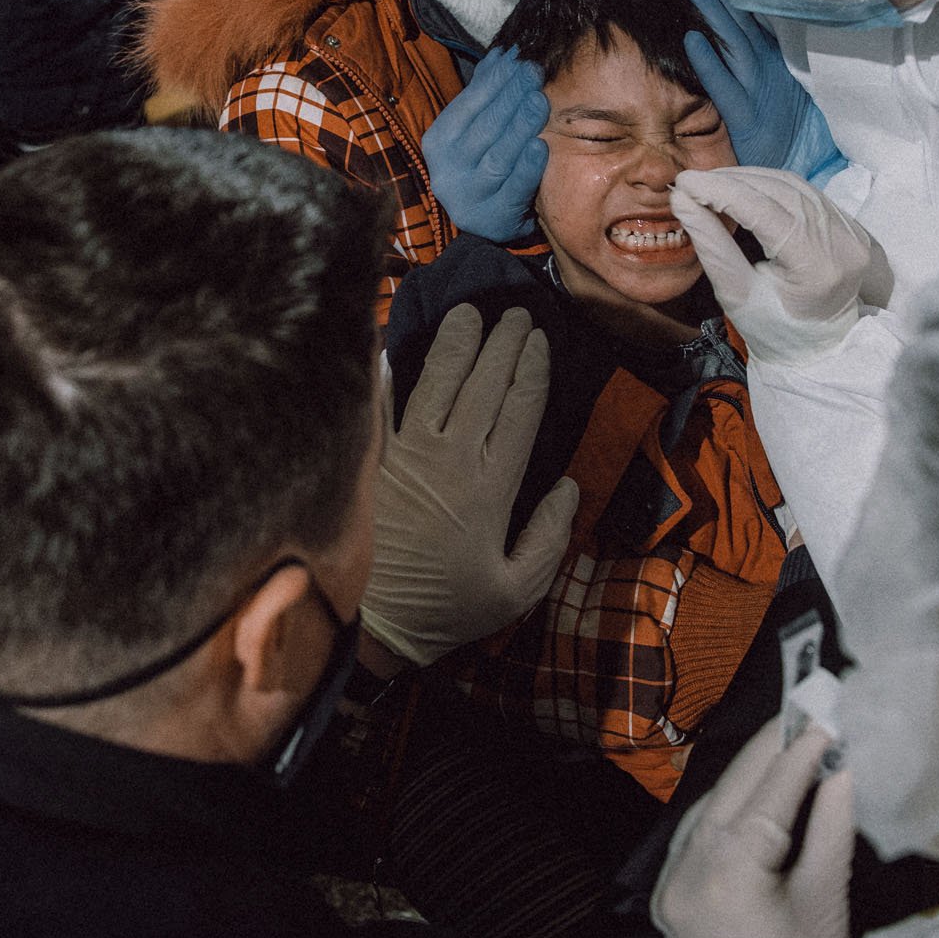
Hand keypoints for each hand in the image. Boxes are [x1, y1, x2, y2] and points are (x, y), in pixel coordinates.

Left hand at [362, 305, 579, 666]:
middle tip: (515, 312)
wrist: (368, 625)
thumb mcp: (516, 591)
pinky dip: (388, 374)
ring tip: (468, 313)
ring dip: (456, 345)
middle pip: (483, 386)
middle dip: (502, 344)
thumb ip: (549, 538)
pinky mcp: (373, 462)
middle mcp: (450, 461)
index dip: (531, 371)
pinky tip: (393, 345)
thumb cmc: (446, 611)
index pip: (519, 412)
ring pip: (436, 385)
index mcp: (490, 489)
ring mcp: (407, 457)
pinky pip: (382, 407)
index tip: (539, 339)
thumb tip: (570, 487)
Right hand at [421, 48, 548, 242]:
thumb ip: (485, 93)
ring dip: (519, 128)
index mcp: (439, 141)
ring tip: (539, 102)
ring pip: (497, 158)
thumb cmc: (481, 164)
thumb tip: (504, 53)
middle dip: (510, 98)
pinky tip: (540, 147)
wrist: (485, 221)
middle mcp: (447, 169)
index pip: (467, 105)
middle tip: (534, 73)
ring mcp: (469, 196)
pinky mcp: (493, 218)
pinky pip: (513, 190)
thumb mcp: (475, 129)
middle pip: (483, 129)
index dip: (494, 81)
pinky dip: (527, 168)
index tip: (519, 59)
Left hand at [652, 713, 854, 937]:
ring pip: (709, 806)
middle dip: (770, 750)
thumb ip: (833, 821)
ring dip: (747, 775)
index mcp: (727, 872)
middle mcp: (686, 870)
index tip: (825, 714)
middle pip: (731, 790)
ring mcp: (669, 883)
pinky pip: (695, 833)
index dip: (800, 749)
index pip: (770, 792)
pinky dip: (725, 807)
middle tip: (806, 714)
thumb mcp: (828, 894)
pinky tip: (753, 789)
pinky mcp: (668, 894)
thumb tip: (842, 762)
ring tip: (786, 744)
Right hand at [670, 167, 888, 365]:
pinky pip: (804, 191)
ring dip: (748, 179)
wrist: (816, 346)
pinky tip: (742, 188)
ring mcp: (850, 231)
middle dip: (731, 181)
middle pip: (780, 192)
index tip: (685, 182)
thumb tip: (682, 201)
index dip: (722, 191)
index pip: (765, 212)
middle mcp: (842, 243)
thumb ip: (711, 245)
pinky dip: (769, 185)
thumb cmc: (773, 330)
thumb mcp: (735, 294)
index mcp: (817, 268)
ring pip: (792, 185)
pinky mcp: (848, 225)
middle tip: (692, 182)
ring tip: (711, 184)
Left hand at [673, 0, 844, 182]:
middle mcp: (768, 68)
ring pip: (731, 40)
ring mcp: (760, 90)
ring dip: (707, 8)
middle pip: (738, 19)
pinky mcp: (748, 117)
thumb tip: (738, 37)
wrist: (815, 175)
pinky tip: (690, 39)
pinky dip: (709, 62)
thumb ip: (761, 67)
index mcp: (775, 61)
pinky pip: (725, 85)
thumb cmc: (799, 139)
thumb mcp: (783, 94)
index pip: (749, 19)